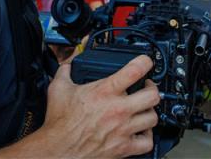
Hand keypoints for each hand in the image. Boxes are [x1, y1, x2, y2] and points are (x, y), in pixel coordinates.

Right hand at [41, 55, 159, 157]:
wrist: (58, 151)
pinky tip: (140, 130)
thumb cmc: (60, 123)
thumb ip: (66, 70)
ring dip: (149, 111)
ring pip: (153, 117)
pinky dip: (147, 136)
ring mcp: (123, 129)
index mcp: (105, 92)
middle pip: (152, 95)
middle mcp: (118, 109)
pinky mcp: (123, 148)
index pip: (135, 70)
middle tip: (146, 86)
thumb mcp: (59, 88)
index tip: (145, 61)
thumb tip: (69, 63)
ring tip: (143, 108)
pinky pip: (147, 142)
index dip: (145, 61)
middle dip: (152, 88)